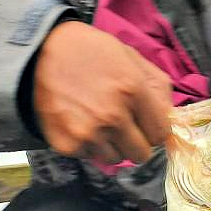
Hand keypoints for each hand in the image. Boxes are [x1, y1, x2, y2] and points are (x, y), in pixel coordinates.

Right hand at [33, 21, 172, 163]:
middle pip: (141, 154)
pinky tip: (80, 122)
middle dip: (136, 141)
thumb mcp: (132, 57)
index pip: (161, 134)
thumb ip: (158, 88)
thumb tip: (169, 117)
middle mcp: (113, 117)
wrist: (41, 52)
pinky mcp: (67, 145)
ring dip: (112, 145)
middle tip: (123, 124)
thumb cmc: (92, 51)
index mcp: (133, 91)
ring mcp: (88, 134)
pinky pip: (90, 157)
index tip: (145, 122)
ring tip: (98, 121)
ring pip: (115, 159)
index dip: (154, 128)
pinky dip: (88, 145)